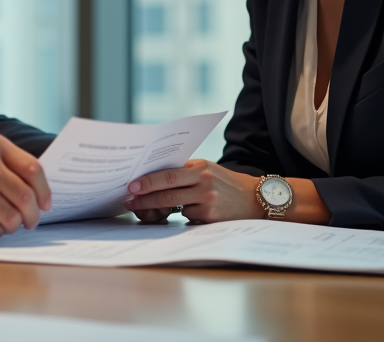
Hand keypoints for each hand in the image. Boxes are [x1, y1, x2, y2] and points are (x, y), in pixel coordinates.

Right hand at [0, 133, 51, 237]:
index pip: (33, 169)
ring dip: (14, 226)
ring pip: (10, 215)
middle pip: (24, 196)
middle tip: (31, 222)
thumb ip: (6, 162)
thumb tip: (38, 190)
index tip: (46, 204)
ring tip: (11, 225)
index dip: (44, 191)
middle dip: (33, 215)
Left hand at [124, 159, 263, 223]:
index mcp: (199, 167)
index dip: (148, 180)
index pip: (168, 173)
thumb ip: (185, 172)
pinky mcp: (211, 217)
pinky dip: (182, 215)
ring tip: (146, 210)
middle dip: (144, 198)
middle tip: (129, 202)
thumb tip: (152, 178)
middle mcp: (203, 182)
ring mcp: (207, 200)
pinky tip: (187, 212)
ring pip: (174, 206)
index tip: (132, 186)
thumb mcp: (207, 170)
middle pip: (167, 191)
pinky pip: (187, 217)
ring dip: (158, 209)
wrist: (254, 198)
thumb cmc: (224, 183)